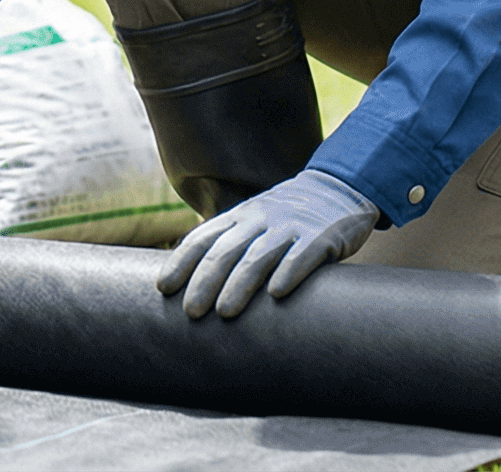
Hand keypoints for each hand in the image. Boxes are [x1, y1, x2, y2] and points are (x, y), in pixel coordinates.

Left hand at [156, 169, 380, 318]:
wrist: (337, 188)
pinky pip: (302, 254)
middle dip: (205, 281)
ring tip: (224, 312)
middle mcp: (259, 220)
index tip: (163, 288)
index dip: (181, 262)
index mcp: (238, 218)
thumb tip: (192, 285)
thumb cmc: (286, 218)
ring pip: (258, 256)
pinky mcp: (321, 236)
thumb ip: (228, 245)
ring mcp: (289, 227)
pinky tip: (277, 293)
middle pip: (225, 251)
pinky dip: (288, 272)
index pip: (202, 239)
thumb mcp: (253, 222)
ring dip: (239, 284)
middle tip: (191, 311)